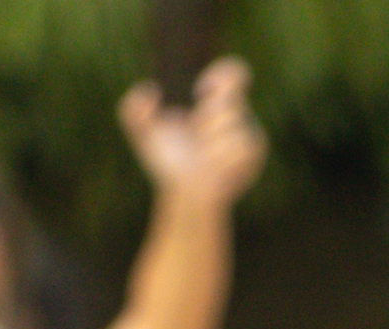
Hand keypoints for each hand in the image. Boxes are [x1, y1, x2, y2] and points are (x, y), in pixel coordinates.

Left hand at [121, 57, 264, 206]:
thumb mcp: (146, 135)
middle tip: (196, 135)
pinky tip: (214, 168)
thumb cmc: (170, 164)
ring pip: (232, 124)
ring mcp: (250, 133)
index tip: (199, 90)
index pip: (233, 71)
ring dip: (210, 142)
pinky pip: (240, 145)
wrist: (184, 196)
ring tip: (203, 157)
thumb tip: (149, 90)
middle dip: (207, 118)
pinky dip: (220, 157)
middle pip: (229, 100)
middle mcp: (238, 114)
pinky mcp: (254, 153)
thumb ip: (133, 109)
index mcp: (217, 102)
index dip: (221, 73)